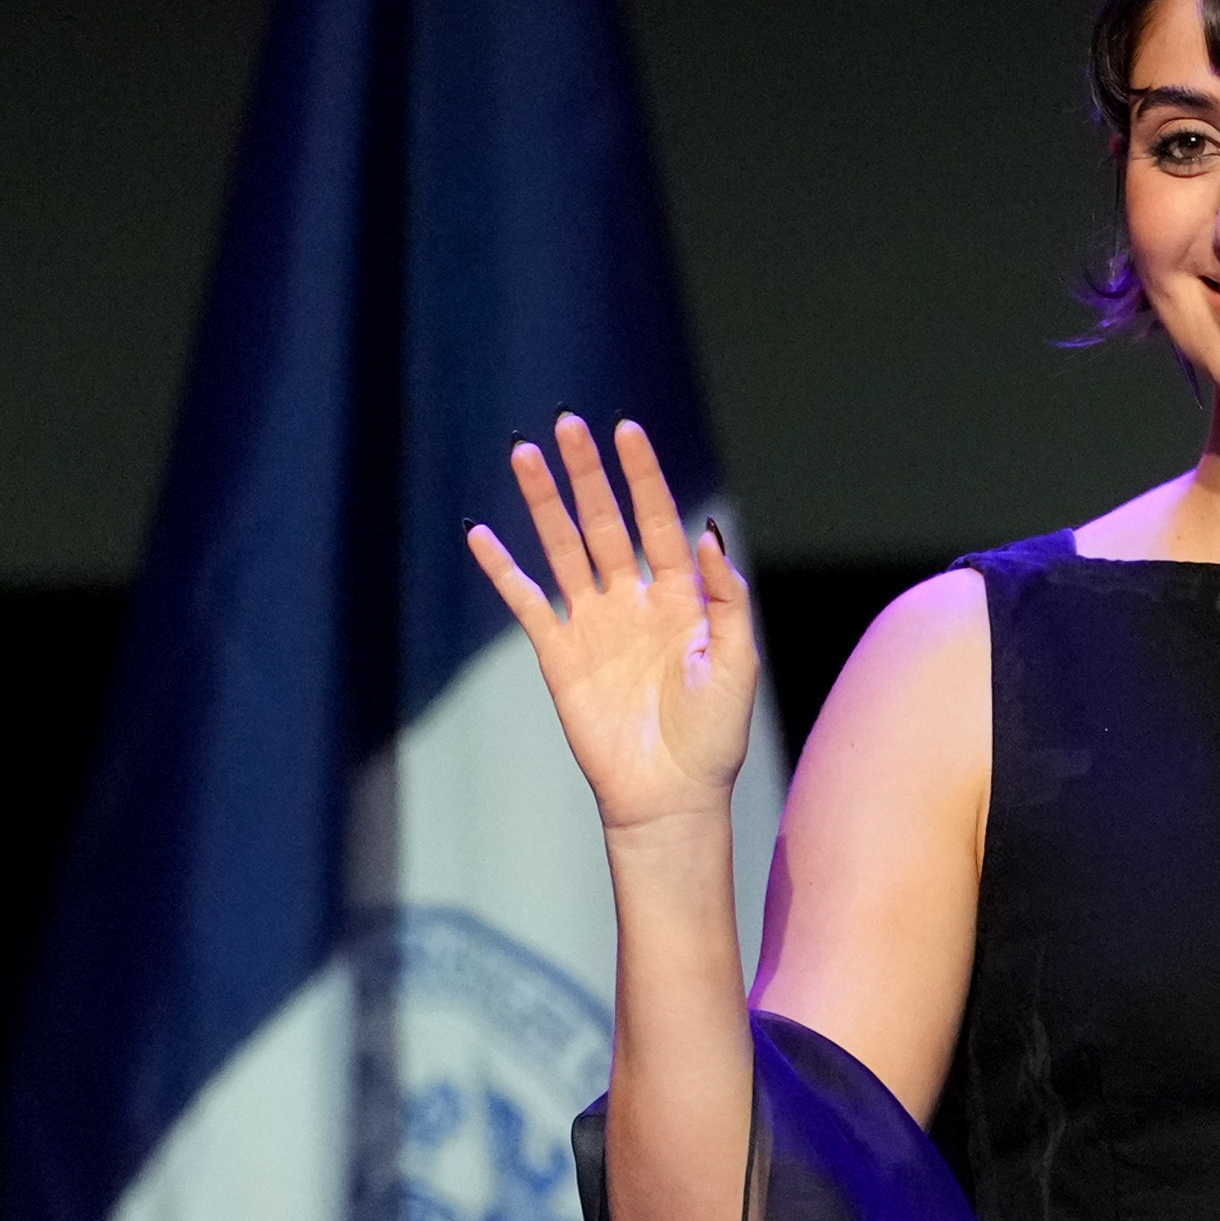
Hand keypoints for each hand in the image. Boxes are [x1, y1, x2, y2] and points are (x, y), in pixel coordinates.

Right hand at [468, 414, 757, 833]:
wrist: (669, 796)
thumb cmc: (714, 735)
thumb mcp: (737, 661)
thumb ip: (727, 596)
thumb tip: (708, 534)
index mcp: (680, 596)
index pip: (659, 519)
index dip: (643, 476)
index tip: (627, 430)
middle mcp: (634, 600)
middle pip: (604, 522)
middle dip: (588, 474)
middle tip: (568, 424)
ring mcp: (594, 625)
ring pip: (563, 549)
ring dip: (544, 503)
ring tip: (524, 454)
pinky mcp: (560, 656)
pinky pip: (527, 603)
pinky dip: (503, 569)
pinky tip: (482, 535)